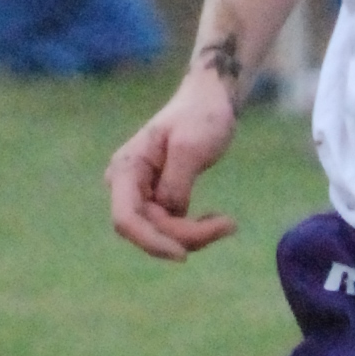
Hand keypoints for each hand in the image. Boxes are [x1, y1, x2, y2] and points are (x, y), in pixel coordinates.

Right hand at [107, 67, 241, 259]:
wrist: (210, 100)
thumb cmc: (201, 116)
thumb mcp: (191, 147)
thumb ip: (175, 184)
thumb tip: (169, 214)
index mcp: (127, 168)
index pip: (126, 219)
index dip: (151, 242)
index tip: (183, 255)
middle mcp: (127, 184)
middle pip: (148, 229)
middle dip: (184, 236)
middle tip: (228, 224)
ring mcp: (142, 193)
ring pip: (162, 233)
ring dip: (194, 235)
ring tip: (228, 223)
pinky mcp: (158, 199)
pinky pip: (171, 227)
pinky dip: (195, 230)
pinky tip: (218, 220)